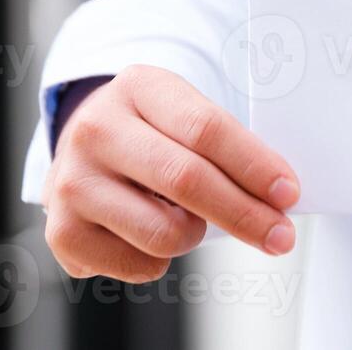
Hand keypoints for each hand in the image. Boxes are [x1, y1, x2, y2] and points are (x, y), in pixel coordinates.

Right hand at [43, 64, 300, 281]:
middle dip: (245, 213)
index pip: (205, 128)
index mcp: (137, 87)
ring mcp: (72, 181)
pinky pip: (141, 265)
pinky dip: (160, 259)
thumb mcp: (182, 114)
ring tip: (184, 216)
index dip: (253, 164)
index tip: (288, 193)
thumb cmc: (151, 135)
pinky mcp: (62, 232)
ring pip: (166, 232)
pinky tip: (145, 231)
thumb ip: (223, 145)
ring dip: (195, 234)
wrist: (81, 151)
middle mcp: (96, 129)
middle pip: (186, 180)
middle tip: (281, 236)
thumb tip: (279, 196)